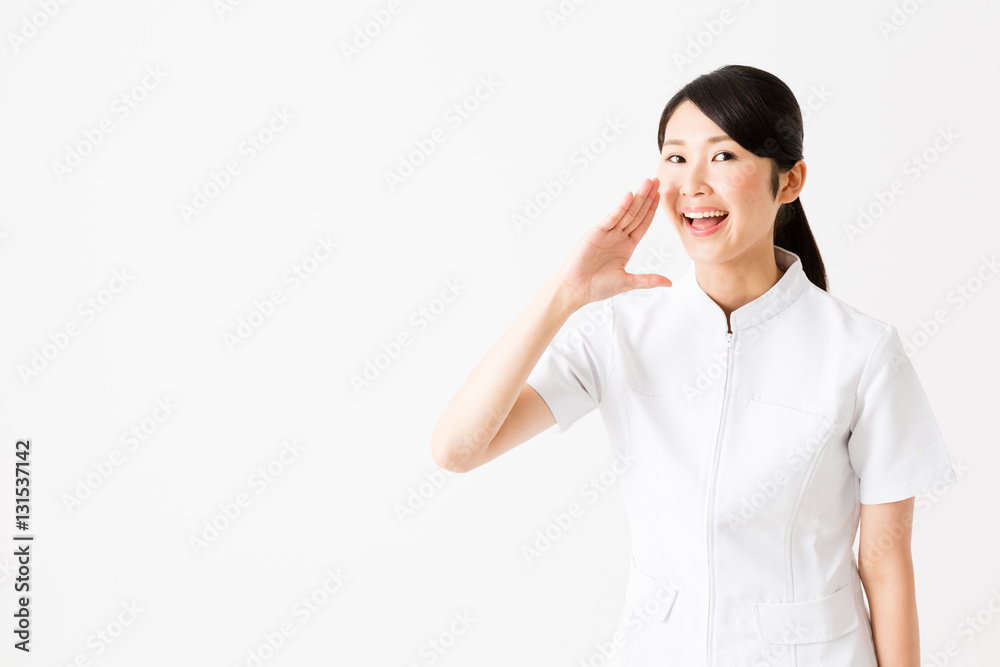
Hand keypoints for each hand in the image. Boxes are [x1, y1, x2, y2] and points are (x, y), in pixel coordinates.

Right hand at [554, 177, 670, 308]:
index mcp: (627, 247)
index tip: (660, 196)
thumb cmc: (597, 287)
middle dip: (648, 198)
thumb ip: (648, 280)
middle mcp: (618, 237)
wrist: (575, 288)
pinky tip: (630, 196)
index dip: (652, 210)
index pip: (643, 224)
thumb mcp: (627, 282)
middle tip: (657, 180)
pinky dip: (621, 206)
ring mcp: (608, 233)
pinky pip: (612, 217)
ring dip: (638, 197)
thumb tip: (669, 283)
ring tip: (648, 182)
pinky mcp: (596, 232)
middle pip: (637, 214)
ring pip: (627, 212)